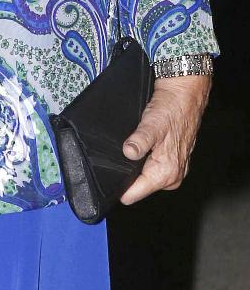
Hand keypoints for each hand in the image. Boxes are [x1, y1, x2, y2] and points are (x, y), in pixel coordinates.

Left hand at [120, 74, 211, 204]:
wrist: (184, 96)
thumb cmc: (170, 110)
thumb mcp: (152, 124)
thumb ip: (140, 141)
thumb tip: (128, 153)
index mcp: (166, 172)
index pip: (137, 192)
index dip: (120, 189)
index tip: (106, 184)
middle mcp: (171, 176)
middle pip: (139, 186)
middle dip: (125, 176)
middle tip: (112, 159)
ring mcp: (172, 170)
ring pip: (144, 177)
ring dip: (133, 168)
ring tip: (122, 152)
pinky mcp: (171, 161)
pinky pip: (150, 169)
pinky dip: (140, 162)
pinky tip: (133, 150)